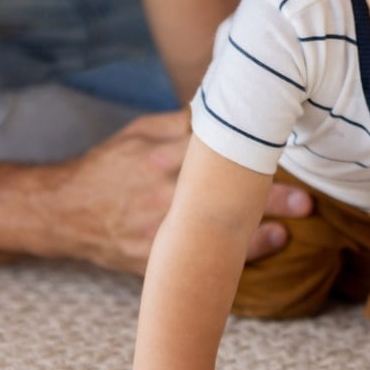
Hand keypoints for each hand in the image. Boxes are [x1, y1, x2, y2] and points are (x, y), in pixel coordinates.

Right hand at [58, 112, 311, 273]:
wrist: (63, 211)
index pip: (216, 151)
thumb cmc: (107, 166)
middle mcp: (160, 193)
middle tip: (305, 202)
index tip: (287, 151)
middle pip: (222, 196)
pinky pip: (191, 263)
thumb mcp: (137, 132)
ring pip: (211, 234)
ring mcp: (154, 230)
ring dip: (253, 235)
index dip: (255, 153)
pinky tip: (251, 262)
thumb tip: (221, 106)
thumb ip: (179, 123)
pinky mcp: (149, 259)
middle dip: (266, 200)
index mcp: (160, 156)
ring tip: (285, 233)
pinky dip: (224, 263)